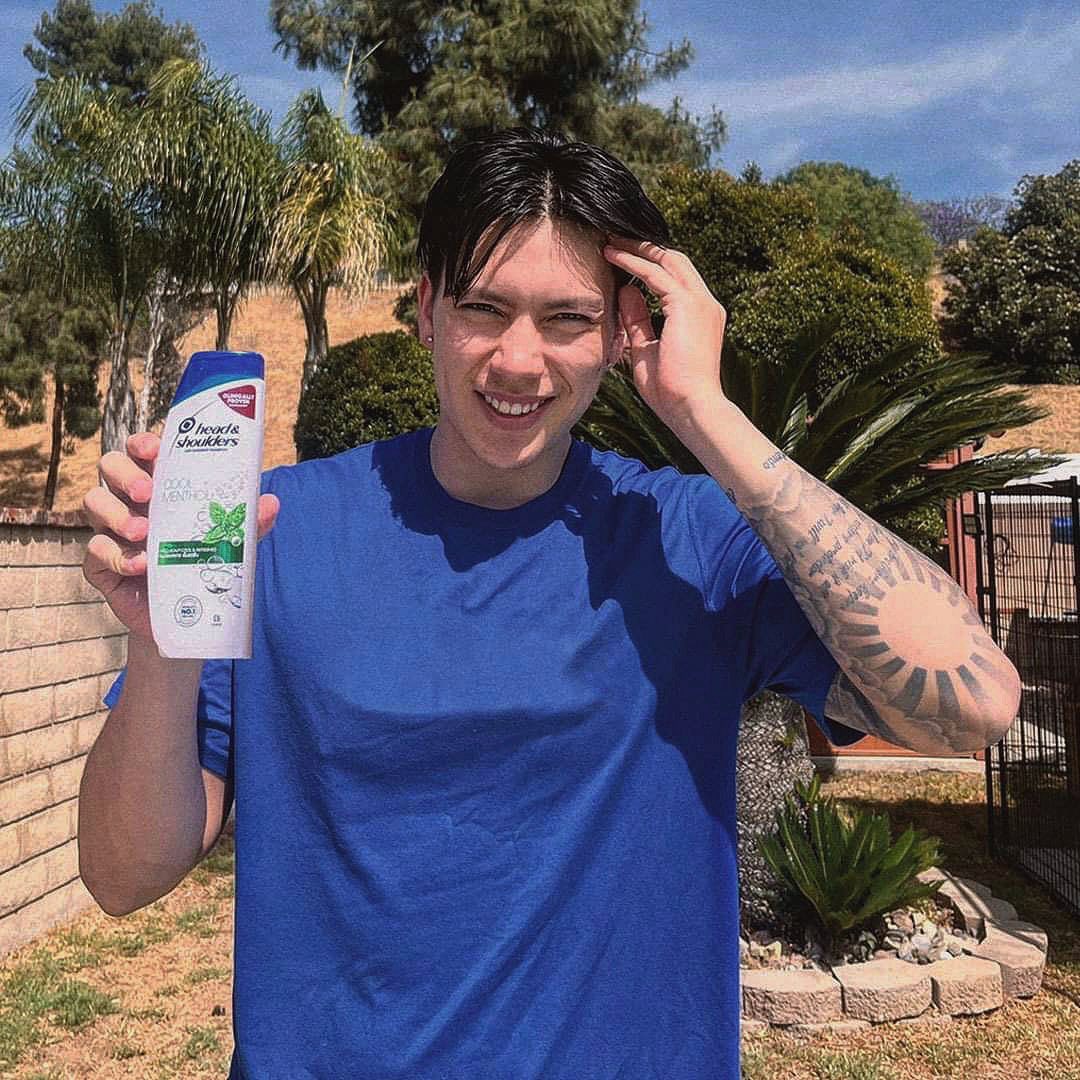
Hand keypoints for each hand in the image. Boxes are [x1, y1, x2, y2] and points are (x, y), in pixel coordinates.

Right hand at [82, 432, 279, 644]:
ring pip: (93, 503)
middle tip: (147, 492)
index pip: (140, 451)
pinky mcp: (101, 565)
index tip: (154, 450)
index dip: (141, 443)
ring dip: (117, 513)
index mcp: (158, 485)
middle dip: (125, 474)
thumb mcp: (230, 542)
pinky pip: (96, 551)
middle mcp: (129, 501)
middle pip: (109, 466)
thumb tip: (270, 503)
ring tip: (143, 531)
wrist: (188, 618)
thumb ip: (247, 523)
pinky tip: (141, 564)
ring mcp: (111, 530)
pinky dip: (118, 556)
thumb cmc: (204, 564)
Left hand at [603, 238, 727, 433]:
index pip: (676, 278)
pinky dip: (633, 263)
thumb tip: (624, 292)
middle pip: (674, 260)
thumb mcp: (646, 350)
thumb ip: (637, 320)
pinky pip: (656, 274)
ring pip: (667, 259)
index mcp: (700, 315)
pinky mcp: (687, 305)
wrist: (691, 408)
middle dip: (643, 247)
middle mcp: (705, 304)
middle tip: (613, 239)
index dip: (650, 264)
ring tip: (609, 241)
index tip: (623, 258)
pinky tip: (611, 257)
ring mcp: (700, 302)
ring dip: (636, 248)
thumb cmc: (671, 391)